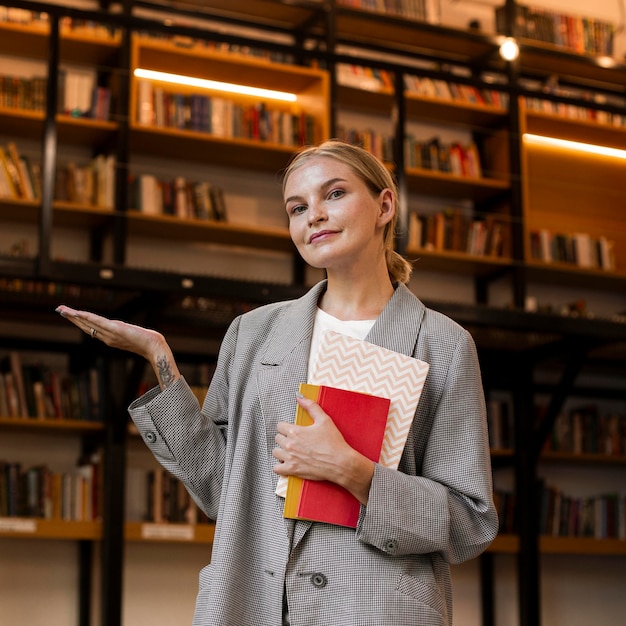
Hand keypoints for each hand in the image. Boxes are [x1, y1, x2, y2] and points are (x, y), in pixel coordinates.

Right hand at [55, 305, 179, 388]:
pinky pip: (98, 322)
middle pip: (85, 326)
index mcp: (109, 339)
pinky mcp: (115, 329)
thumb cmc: (146, 342)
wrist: (153, 348)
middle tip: (59, 310)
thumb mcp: (131, 335)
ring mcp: (110, 334)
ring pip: (88, 324)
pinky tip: (78, 313)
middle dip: (72, 318)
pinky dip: (86, 317)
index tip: (70, 315)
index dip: (79, 322)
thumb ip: (122, 331)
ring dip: (74, 316)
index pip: (90, 329)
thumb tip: (117, 327)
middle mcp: (106, 338)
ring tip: (62, 310)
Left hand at [273, 394, 374, 504]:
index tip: (292, 430)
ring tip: (291, 451)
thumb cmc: (333, 442)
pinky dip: (280, 466)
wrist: (340, 463)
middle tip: (294, 440)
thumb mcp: (324, 420)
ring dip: (281, 451)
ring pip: (275, 452)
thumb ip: (310, 406)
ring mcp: (290, 458)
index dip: (286, 427)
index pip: (279, 426)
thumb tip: (299, 396)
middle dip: (285, 438)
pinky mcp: (292, 470)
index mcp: (295, 431)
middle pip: (277, 438)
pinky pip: (276, 468)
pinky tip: (288, 462)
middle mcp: (290, 444)